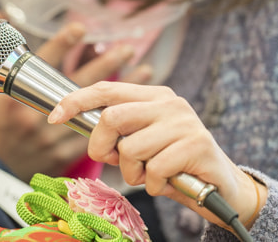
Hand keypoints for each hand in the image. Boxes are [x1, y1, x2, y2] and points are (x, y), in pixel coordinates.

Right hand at [0, 12, 150, 180]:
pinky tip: (135, 107)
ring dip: (122, 90)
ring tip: (145, 70)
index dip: (62, 45)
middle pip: (79, 85)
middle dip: (106, 65)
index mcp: (17, 97)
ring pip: (94, 109)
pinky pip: (94, 134)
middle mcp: (36, 115)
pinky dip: (116, 119)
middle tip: (126, 49)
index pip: (43, 66)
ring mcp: (52, 137)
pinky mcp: (64, 154)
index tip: (80, 28)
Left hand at [48, 82, 266, 228]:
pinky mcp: (197, 146)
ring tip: (150, 174)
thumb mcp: (142, 142)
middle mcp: (169, 103)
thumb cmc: (173, 164)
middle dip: (102, 146)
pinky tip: (168, 182)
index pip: (106, 90)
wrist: (223, 187)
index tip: (54, 116)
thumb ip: (116, 131)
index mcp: (153, 96)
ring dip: (132, 173)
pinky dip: (154, 184)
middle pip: (111, 117)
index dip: (76, 101)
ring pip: (131, 148)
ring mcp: (184, 123)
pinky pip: (154, 169)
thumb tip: (77, 124)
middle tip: (114, 160)